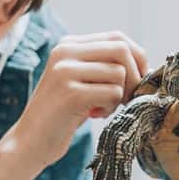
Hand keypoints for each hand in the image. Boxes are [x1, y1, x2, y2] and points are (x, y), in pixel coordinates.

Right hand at [14, 31, 147, 165]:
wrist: (30, 142)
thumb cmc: (63, 114)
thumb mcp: (82, 81)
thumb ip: (105, 66)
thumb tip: (148, 66)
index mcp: (68, 44)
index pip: (118, 38)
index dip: (137, 58)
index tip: (140, 80)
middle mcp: (65, 51)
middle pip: (122, 50)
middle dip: (134, 76)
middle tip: (126, 97)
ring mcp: (66, 71)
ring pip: (119, 73)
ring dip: (119, 96)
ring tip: (102, 108)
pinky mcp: (71, 92)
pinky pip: (112, 92)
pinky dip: (111, 107)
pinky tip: (94, 115)